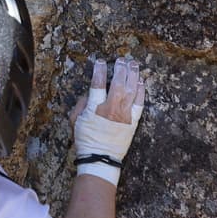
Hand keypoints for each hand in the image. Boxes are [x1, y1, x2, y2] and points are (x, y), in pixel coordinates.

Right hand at [71, 57, 145, 185]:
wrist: (101, 158)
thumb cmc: (85, 139)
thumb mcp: (75, 120)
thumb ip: (81, 104)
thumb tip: (89, 94)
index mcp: (95, 107)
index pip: (97, 84)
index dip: (99, 71)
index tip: (100, 61)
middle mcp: (111, 108)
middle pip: (118, 83)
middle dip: (120, 69)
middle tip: (121, 59)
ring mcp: (124, 114)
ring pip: (131, 90)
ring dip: (132, 75)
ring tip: (133, 64)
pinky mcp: (133, 121)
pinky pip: (139, 103)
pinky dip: (141, 91)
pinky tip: (141, 82)